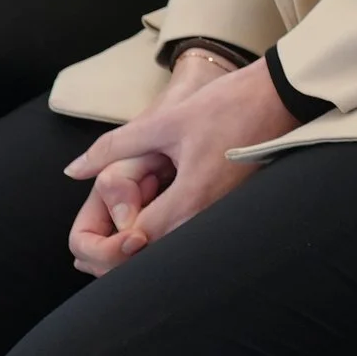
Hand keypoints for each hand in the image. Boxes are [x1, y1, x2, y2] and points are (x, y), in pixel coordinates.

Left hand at [64, 55, 292, 272]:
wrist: (282, 98)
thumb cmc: (228, 106)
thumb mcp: (164, 122)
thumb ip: (114, 148)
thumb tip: (74, 170)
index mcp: (191, 199)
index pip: (136, 243)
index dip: (106, 244)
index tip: (88, 239)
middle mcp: (208, 218)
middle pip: (153, 257)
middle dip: (118, 256)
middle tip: (89, 250)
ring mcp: (222, 218)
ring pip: (171, 249)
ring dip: (140, 248)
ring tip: (114, 232)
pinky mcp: (230, 213)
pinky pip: (189, 237)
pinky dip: (162, 236)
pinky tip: (147, 219)